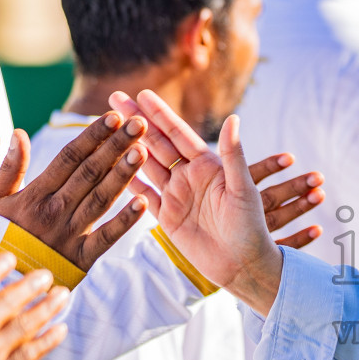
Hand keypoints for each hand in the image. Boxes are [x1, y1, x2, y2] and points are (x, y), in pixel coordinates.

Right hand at [0, 114, 148, 269]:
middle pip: (89, 173)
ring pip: (100, 199)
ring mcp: (69, 235)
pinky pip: (106, 238)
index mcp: (35, 194)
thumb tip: (18, 133)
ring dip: (123, 175)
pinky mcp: (82, 259)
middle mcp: (54, 211)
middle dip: (115, 146)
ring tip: (143, 152)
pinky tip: (144, 203)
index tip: (113, 117)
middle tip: (139, 124)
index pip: (68, 158)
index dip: (92, 136)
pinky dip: (125, 222)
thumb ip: (9, 168)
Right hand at [108, 91, 317, 311]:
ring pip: (147, 166)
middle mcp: (190, 177)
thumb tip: (233, 118)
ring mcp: (177, 196)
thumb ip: (233, 155)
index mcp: (208, 166)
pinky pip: (143, 196)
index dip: (160, 115)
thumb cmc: (251, 227)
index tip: (142, 94)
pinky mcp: (167, 217)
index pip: (179, 134)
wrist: (244, 265)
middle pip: (158, 144)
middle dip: (137, 122)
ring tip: (107, 128)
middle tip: (114, 99)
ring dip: (128, 147)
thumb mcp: (243, 189)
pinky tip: (110, 168)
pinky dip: (128, 182)